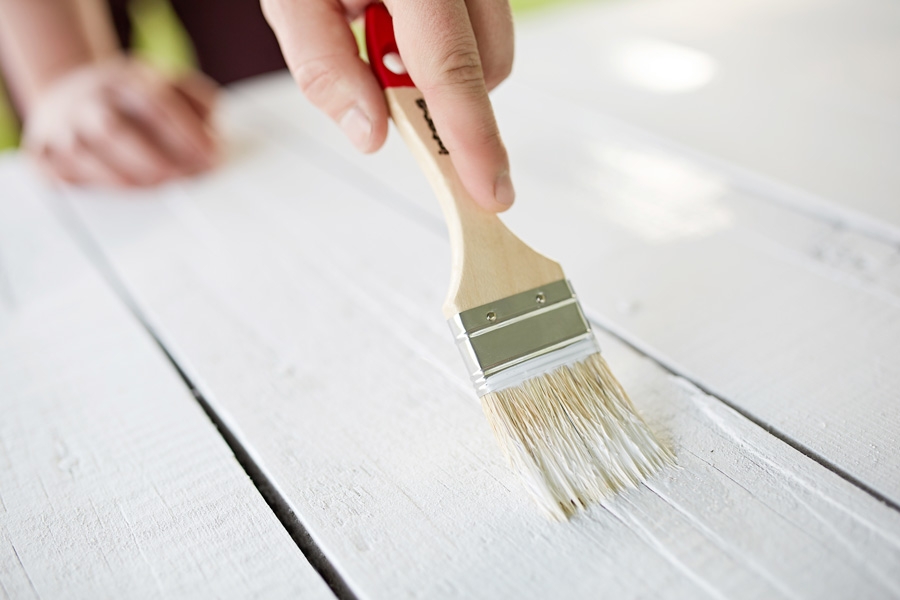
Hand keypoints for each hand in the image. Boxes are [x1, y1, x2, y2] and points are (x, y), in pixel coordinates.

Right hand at [23, 57, 218, 187]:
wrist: (67, 93)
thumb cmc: (129, 100)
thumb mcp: (165, 86)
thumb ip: (197, 102)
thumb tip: (214, 134)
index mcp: (122, 81)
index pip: (155, 103)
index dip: (186, 132)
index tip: (211, 156)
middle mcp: (88, 101)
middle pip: (116, 129)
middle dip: (154, 159)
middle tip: (183, 177)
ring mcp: (62, 129)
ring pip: (87, 156)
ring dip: (127, 178)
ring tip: (158, 186)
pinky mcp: (44, 156)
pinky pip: (63, 177)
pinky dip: (92, 186)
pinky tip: (121, 189)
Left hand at [262, 0, 514, 211]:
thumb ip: (323, 66)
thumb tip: (372, 134)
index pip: (450, 63)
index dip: (472, 136)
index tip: (488, 190)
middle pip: (489, 61)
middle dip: (449, 98)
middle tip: (380, 75)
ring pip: (490, 43)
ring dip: (443, 65)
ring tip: (379, 29)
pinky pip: (481, 19)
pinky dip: (445, 39)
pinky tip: (397, 15)